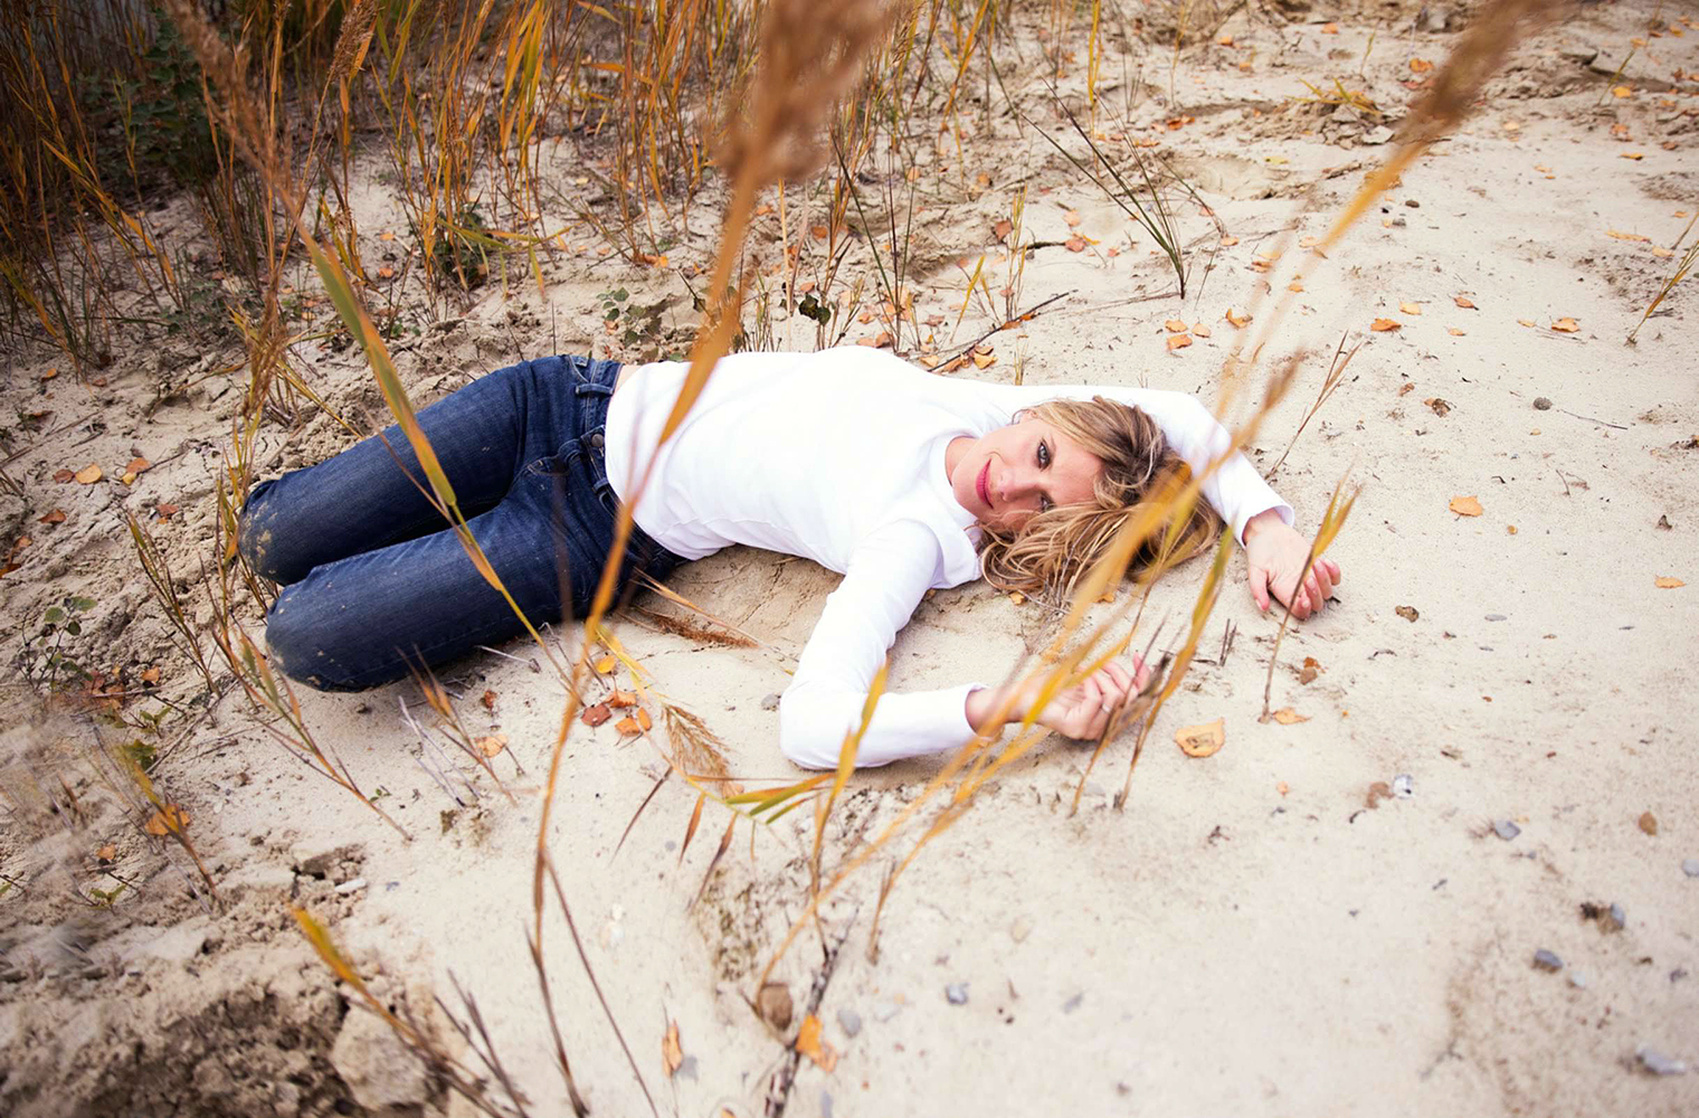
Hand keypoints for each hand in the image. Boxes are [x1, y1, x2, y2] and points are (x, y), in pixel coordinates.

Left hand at [1019, 655, 1151, 740]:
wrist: (1024, 695)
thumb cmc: (1054, 685)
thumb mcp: (1089, 675)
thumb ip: (1111, 675)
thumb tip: (1138, 661)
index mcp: (1108, 716)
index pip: (1140, 699)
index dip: (1143, 677)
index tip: (1137, 656)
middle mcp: (1103, 727)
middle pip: (1132, 696)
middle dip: (1120, 673)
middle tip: (1103, 663)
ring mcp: (1090, 730)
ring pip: (1115, 696)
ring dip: (1100, 675)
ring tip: (1083, 671)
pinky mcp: (1076, 727)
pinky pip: (1096, 698)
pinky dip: (1089, 681)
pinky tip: (1078, 677)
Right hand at [1243, 509, 1340, 619]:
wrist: (1269, 534)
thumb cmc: (1260, 552)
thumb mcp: (1254, 570)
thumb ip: (1257, 589)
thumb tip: (1262, 606)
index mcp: (1285, 593)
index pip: (1299, 611)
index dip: (1304, 609)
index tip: (1303, 599)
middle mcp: (1299, 588)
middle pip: (1316, 604)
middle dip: (1315, 594)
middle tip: (1307, 579)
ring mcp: (1310, 577)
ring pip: (1327, 591)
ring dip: (1324, 581)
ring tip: (1315, 565)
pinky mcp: (1317, 566)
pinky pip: (1334, 577)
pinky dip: (1334, 573)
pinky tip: (1324, 562)